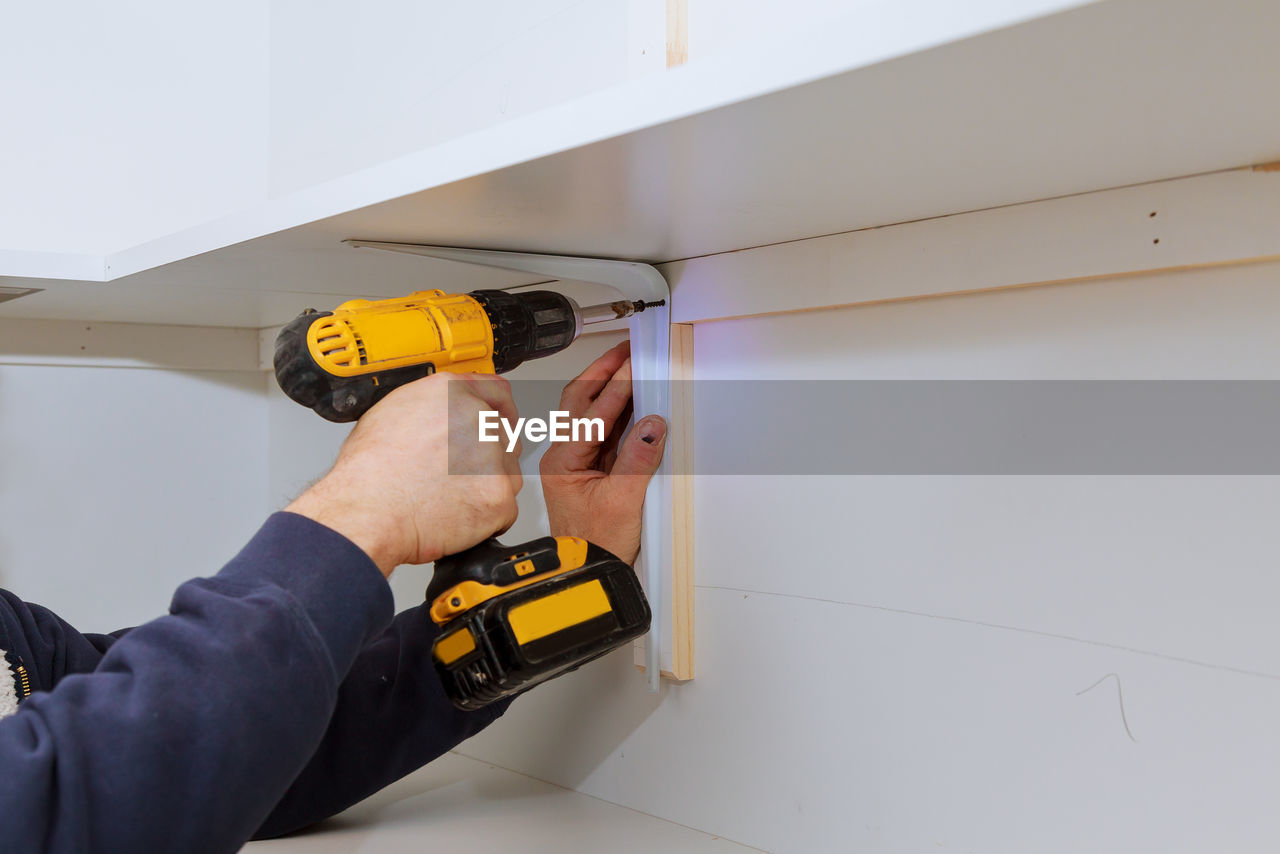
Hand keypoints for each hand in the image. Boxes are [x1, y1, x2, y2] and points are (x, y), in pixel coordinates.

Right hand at [287, 373, 522, 575]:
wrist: (367, 513)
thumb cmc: (369, 473)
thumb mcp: (391, 414)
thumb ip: (431, 407)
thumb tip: (440, 415)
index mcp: (451, 393)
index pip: (496, 391)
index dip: (500, 409)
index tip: (502, 419)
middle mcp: (477, 418)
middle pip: (504, 435)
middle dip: (488, 456)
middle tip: (458, 475)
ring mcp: (493, 457)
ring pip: (507, 472)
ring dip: (486, 485)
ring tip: (447, 497)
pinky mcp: (499, 495)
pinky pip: (504, 507)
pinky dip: (485, 516)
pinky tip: (455, 515)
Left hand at [540, 341, 665, 564]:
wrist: (589, 573)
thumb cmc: (593, 547)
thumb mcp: (623, 503)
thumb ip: (637, 461)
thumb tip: (651, 425)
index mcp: (563, 462)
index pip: (592, 413)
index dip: (617, 386)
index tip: (636, 365)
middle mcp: (564, 456)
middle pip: (580, 400)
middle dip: (604, 371)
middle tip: (627, 348)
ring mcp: (576, 460)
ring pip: (590, 410)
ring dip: (609, 385)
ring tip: (631, 363)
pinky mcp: (592, 467)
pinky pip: (603, 427)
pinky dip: (618, 407)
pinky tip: (636, 397)